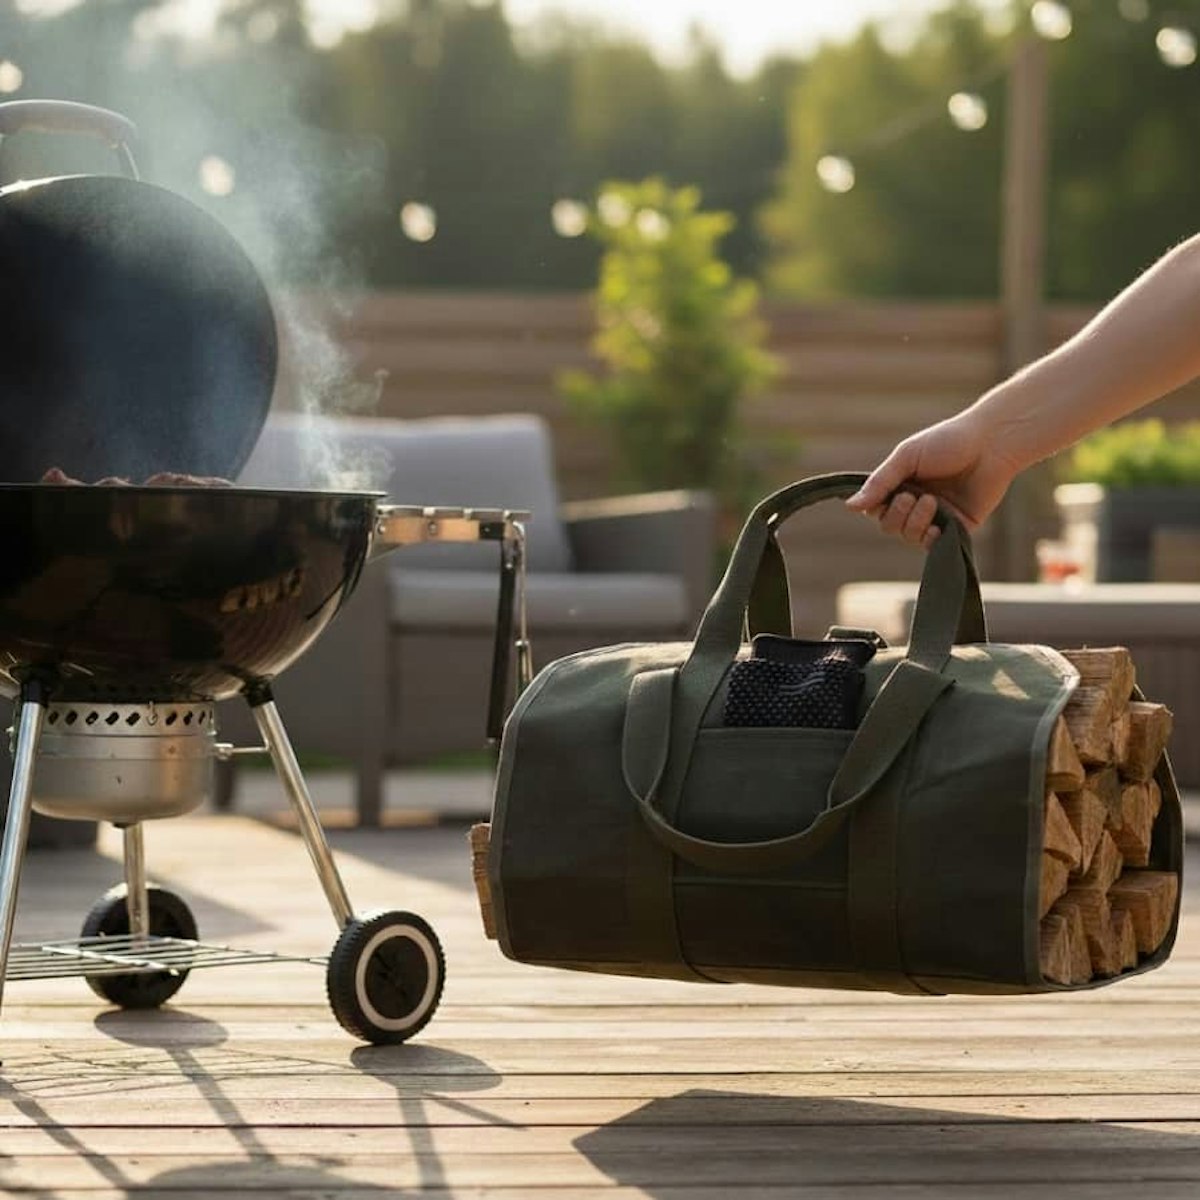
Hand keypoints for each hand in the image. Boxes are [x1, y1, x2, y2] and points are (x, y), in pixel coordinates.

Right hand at [844, 411, 1021, 547]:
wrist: (991, 444)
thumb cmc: (948, 442)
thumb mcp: (906, 457)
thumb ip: (879, 483)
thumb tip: (850, 507)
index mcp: (900, 484)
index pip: (875, 507)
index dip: (875, 506)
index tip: (886, 495)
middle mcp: (915, 503)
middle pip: (889, 526)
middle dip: (897, 515)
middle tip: (911, 496)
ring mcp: (936, 517)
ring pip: (909, 537)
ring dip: (915, 523)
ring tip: (931, 501)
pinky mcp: (957, 528)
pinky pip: (933, 545)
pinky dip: (930, 538)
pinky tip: (937, 526)